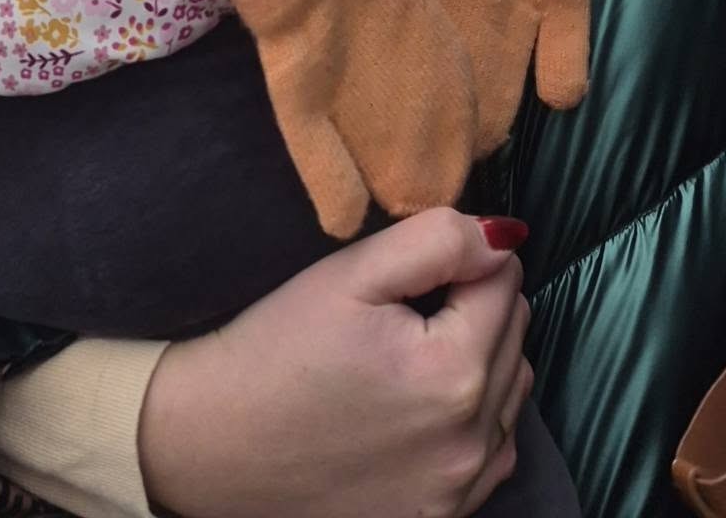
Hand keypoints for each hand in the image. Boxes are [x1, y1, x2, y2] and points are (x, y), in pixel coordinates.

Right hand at [137, 209, 534, 517]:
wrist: (209, 446)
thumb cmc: (273, 351)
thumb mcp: (347, 275)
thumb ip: (436, 242)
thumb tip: (504, 234)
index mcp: (453, 372)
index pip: (506, 278)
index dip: (460, 257)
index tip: (409, 270)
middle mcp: (469, 442)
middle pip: (515, 334)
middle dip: (474, 305)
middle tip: (405, 306)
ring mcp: (457, 492)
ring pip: (512, 391)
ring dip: (482, 359)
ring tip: (411, 351)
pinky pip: (495, 453)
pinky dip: (475, 420)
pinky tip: (422, 406)